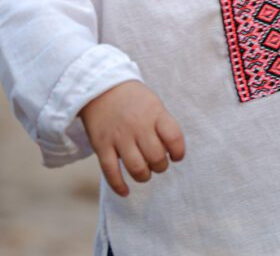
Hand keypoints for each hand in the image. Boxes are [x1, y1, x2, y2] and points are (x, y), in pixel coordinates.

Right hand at [79, 80, 184, 196]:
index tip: (176, 156)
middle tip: (157, 163)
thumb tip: (171, 152)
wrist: (99, 87)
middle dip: (160, 166)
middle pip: (156, 157)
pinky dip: (119, 186)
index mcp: (154, 113)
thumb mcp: (153, 103)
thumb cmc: (132, 98)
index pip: (174, 137)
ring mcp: (119, 136)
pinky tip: (126, 191)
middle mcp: (138, 125)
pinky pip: (111, 172)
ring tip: (144, 172)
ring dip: (144, 176)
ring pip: (136, 168)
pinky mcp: (101, 146)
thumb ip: (162, 124)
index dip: (179, 152)